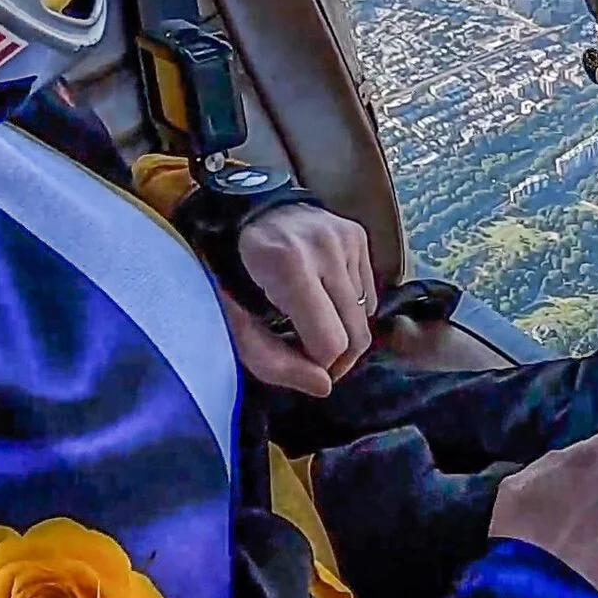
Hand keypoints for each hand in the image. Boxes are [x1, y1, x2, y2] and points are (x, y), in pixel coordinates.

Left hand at [223, 204, 376, 396]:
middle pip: (356, 333)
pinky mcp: (357, 234)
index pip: (331, 342)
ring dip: (341, 328)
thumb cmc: (229, 273)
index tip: (298, 361)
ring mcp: (346, 237)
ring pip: (365, 314)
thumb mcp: (234, 323)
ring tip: (311, 320)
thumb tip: (324, 386)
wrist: (240, 211)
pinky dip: (348, 305)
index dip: (317, 364)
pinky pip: (368, 291)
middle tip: (310, 353)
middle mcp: (325, 247)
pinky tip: (322, 297)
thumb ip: (273, 361)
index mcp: (287, 266)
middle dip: (336, 355)